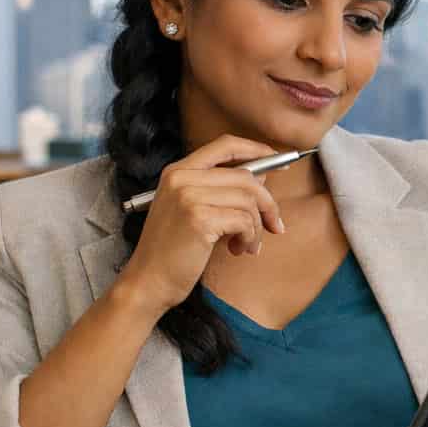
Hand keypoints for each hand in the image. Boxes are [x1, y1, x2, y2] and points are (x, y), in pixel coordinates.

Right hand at [117, 135, 285, 315]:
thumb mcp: (193, 211)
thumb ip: (222, 191)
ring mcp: (188, 196)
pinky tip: (238, 251)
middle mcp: (181, 177)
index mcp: (178, 171)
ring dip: (256, 228)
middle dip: (268, 203)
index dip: (257, 150)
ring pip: (249, 200)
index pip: (225, 145)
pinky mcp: (199, 218)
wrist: (148, 282)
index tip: (279, 162)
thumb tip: (264, 179)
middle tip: (274, 226)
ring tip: (246, 246)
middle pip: (246, 176)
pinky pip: (245, 221)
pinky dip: (250, 238)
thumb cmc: (173, 251)